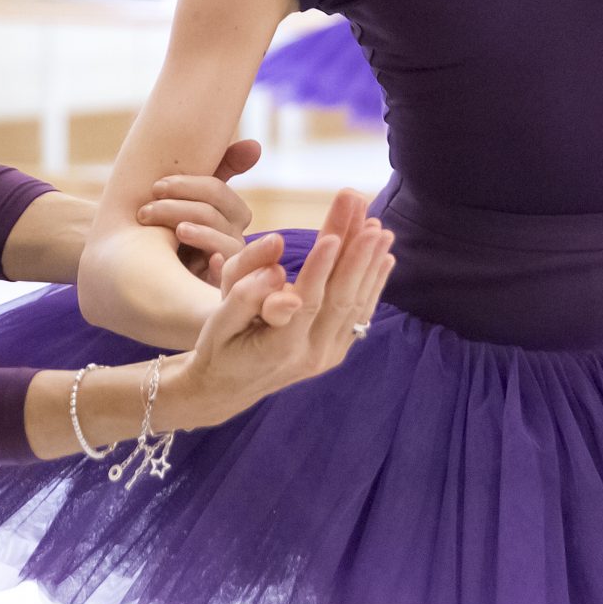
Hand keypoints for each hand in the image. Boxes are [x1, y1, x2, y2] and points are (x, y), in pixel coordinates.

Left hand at [138, 137, 263, 286]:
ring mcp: (232, 265)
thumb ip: (219, 169)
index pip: (218, 192)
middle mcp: (235, 238)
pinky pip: (228, 277)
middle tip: (145, 211)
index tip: (155, 187)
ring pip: (222, 243)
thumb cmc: (171, 233)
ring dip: (195, 232)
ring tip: (168, 230)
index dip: (188, 186)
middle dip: (177, 208)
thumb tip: (255, 145)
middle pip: (214, 215)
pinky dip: (219, 267)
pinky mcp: (223, 290)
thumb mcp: (187, 200)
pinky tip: (207, 262)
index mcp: (230, 214)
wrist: (150, 278)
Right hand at [166, 187, 392, 429]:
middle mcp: (311, 355)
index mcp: (280, 347)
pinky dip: (374, 283)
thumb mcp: (218, 322)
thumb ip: (245, 297)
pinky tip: (384, 257)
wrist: (228, 387)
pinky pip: (360, 313)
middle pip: (340, 298)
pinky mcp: (336, 350)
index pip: (307, 302)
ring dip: (369, 263)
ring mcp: (328, 355)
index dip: (320, 268)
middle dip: (355, 253)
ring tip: (380, 227)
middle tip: (366, 216)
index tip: (333, 235)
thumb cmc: (218, 347)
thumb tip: (275, 270)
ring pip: (355, 304)